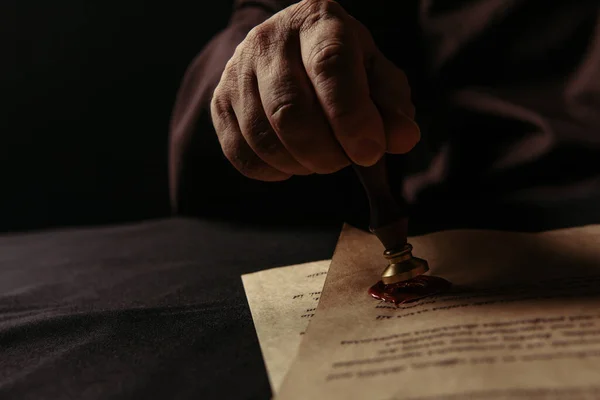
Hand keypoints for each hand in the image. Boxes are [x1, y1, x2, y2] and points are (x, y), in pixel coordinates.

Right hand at [210, 0, 419, 180]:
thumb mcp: (376, 76)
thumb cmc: (342, 68)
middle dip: (324, 152)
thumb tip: (403, 139)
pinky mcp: (219, 100)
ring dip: (300, 164)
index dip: (351, 117)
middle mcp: (270, 39)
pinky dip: (272, 171)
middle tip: (344, 161)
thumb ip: (392, 106)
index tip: (370, 152)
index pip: (329, 67)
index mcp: (318, 22)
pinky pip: (239, 153)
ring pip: (262, 137)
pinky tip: (293, 162)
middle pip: (289, 110)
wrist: (290, 54)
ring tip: (321, 159)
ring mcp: (237, 70)